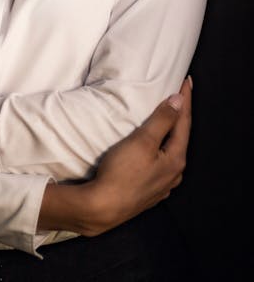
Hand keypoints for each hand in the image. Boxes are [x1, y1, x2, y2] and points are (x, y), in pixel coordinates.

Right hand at [38, 77, 191, 234]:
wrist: (102, 207)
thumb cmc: (121, 172)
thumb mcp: (143, 141)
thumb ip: (162, 120)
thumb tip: (179, 101)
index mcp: (176, 159)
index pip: (184, 122)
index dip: (186, 99)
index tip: (186, 80)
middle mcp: (174, 173)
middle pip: (180, 137)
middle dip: (180, 115)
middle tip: (179, 95)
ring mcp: (162, 184)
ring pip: (171, 151)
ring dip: (170, 132)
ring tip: (168, 118)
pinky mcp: (149, 191)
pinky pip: (161, 163)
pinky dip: (161, 148)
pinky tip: (155, 148)